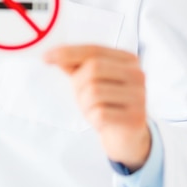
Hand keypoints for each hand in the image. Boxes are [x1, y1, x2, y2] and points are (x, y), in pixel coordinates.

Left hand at [43, 45, 150, 171]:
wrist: (128, 137)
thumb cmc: (108, 104)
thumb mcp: (93, 81)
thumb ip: (76, 66)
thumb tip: (54, 56)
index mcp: (127, 59)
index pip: (93, 50)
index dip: (68, 52)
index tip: (46, 57)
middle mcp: (137, 74)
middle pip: (93, 69)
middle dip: (78, 84)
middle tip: (79, 96)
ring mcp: (139, 96)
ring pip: (94, 92)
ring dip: (84, 104)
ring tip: (92, 110)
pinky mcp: (136, 118)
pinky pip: (100, 114)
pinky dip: (93, 118)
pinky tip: (101, 122)